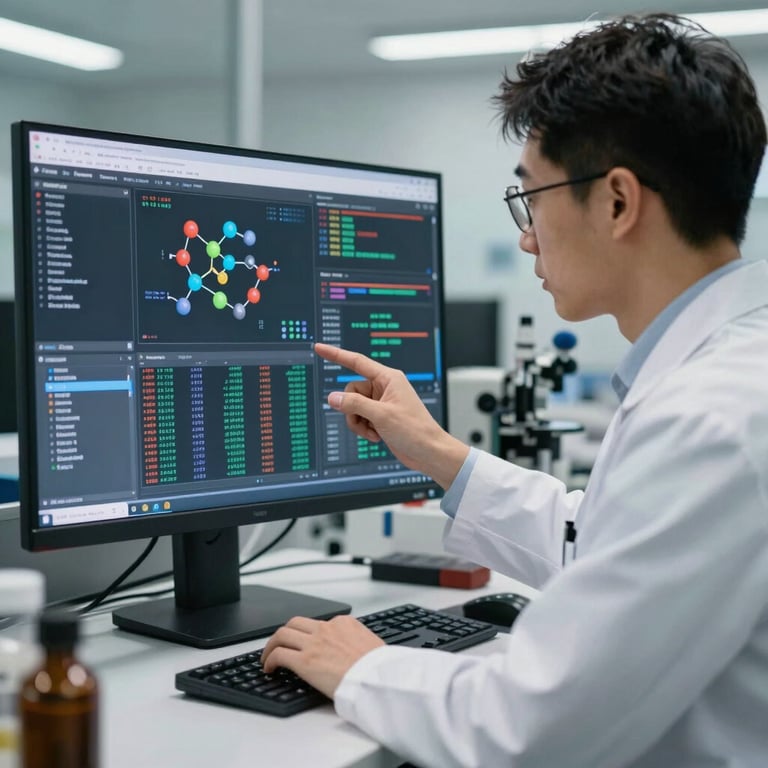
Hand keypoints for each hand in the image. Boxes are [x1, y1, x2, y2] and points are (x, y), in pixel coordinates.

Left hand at [261, 615, 384, 698]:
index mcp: (343, 623)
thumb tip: (356, 649)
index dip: (306, 634)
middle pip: (295, 623)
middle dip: (284, 633)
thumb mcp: (371, 643)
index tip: (303, 644)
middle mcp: (326, 629)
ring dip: (271, 645)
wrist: (377, 678)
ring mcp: (314, 644)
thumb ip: (357, 641)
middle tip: (278, 645)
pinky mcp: (304, 662)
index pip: (317, 623)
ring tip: (268, 657)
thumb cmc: (378, 667)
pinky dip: (269, 660)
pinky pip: (279, 655)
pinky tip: (269, 669)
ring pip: (282, 634)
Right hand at [314, 343, 468, 488]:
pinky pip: (359, 418)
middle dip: (352, 409)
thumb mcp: (381, 415)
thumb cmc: (414, 430)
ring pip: (353, 407)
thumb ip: (354, 404)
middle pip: (351, 391)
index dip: (336, 354)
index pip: (357, 362)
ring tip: (372, 432)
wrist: (428, 452)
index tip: (319, 348)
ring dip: (357, 422)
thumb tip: (332, 398)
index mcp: (388, 378)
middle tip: (365, 422)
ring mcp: (381, 403)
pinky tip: (376, 436)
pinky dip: (363, 428)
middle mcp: (384, 388)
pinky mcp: (379, 417)